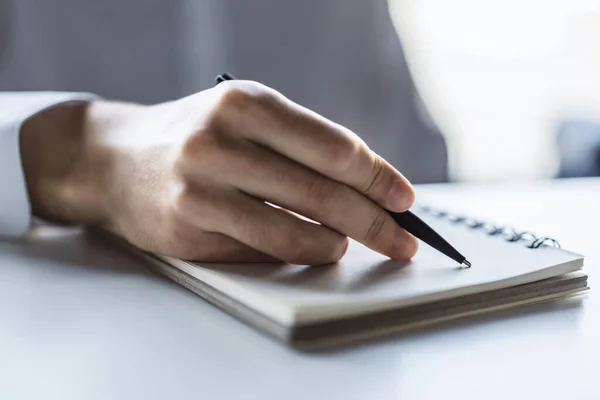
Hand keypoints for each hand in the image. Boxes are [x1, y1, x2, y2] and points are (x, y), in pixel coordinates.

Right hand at [20, 81, 416, 264]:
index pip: (334, 147)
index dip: (378, 177)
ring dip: (335, 245)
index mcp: (246, 104)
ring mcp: (200, 189)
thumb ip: (303, 143)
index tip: (403, 199)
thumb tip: (370, 183)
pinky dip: (296, 255)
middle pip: (322, 194)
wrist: (115, 159)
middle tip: (401, 240)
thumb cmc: (196, 136)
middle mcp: (220, 143)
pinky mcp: (187, 230)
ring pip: (294, 232)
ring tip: (349, 245)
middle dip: (374, 223)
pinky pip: (260, 252)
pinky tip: (310, 250)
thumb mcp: (246, 116)